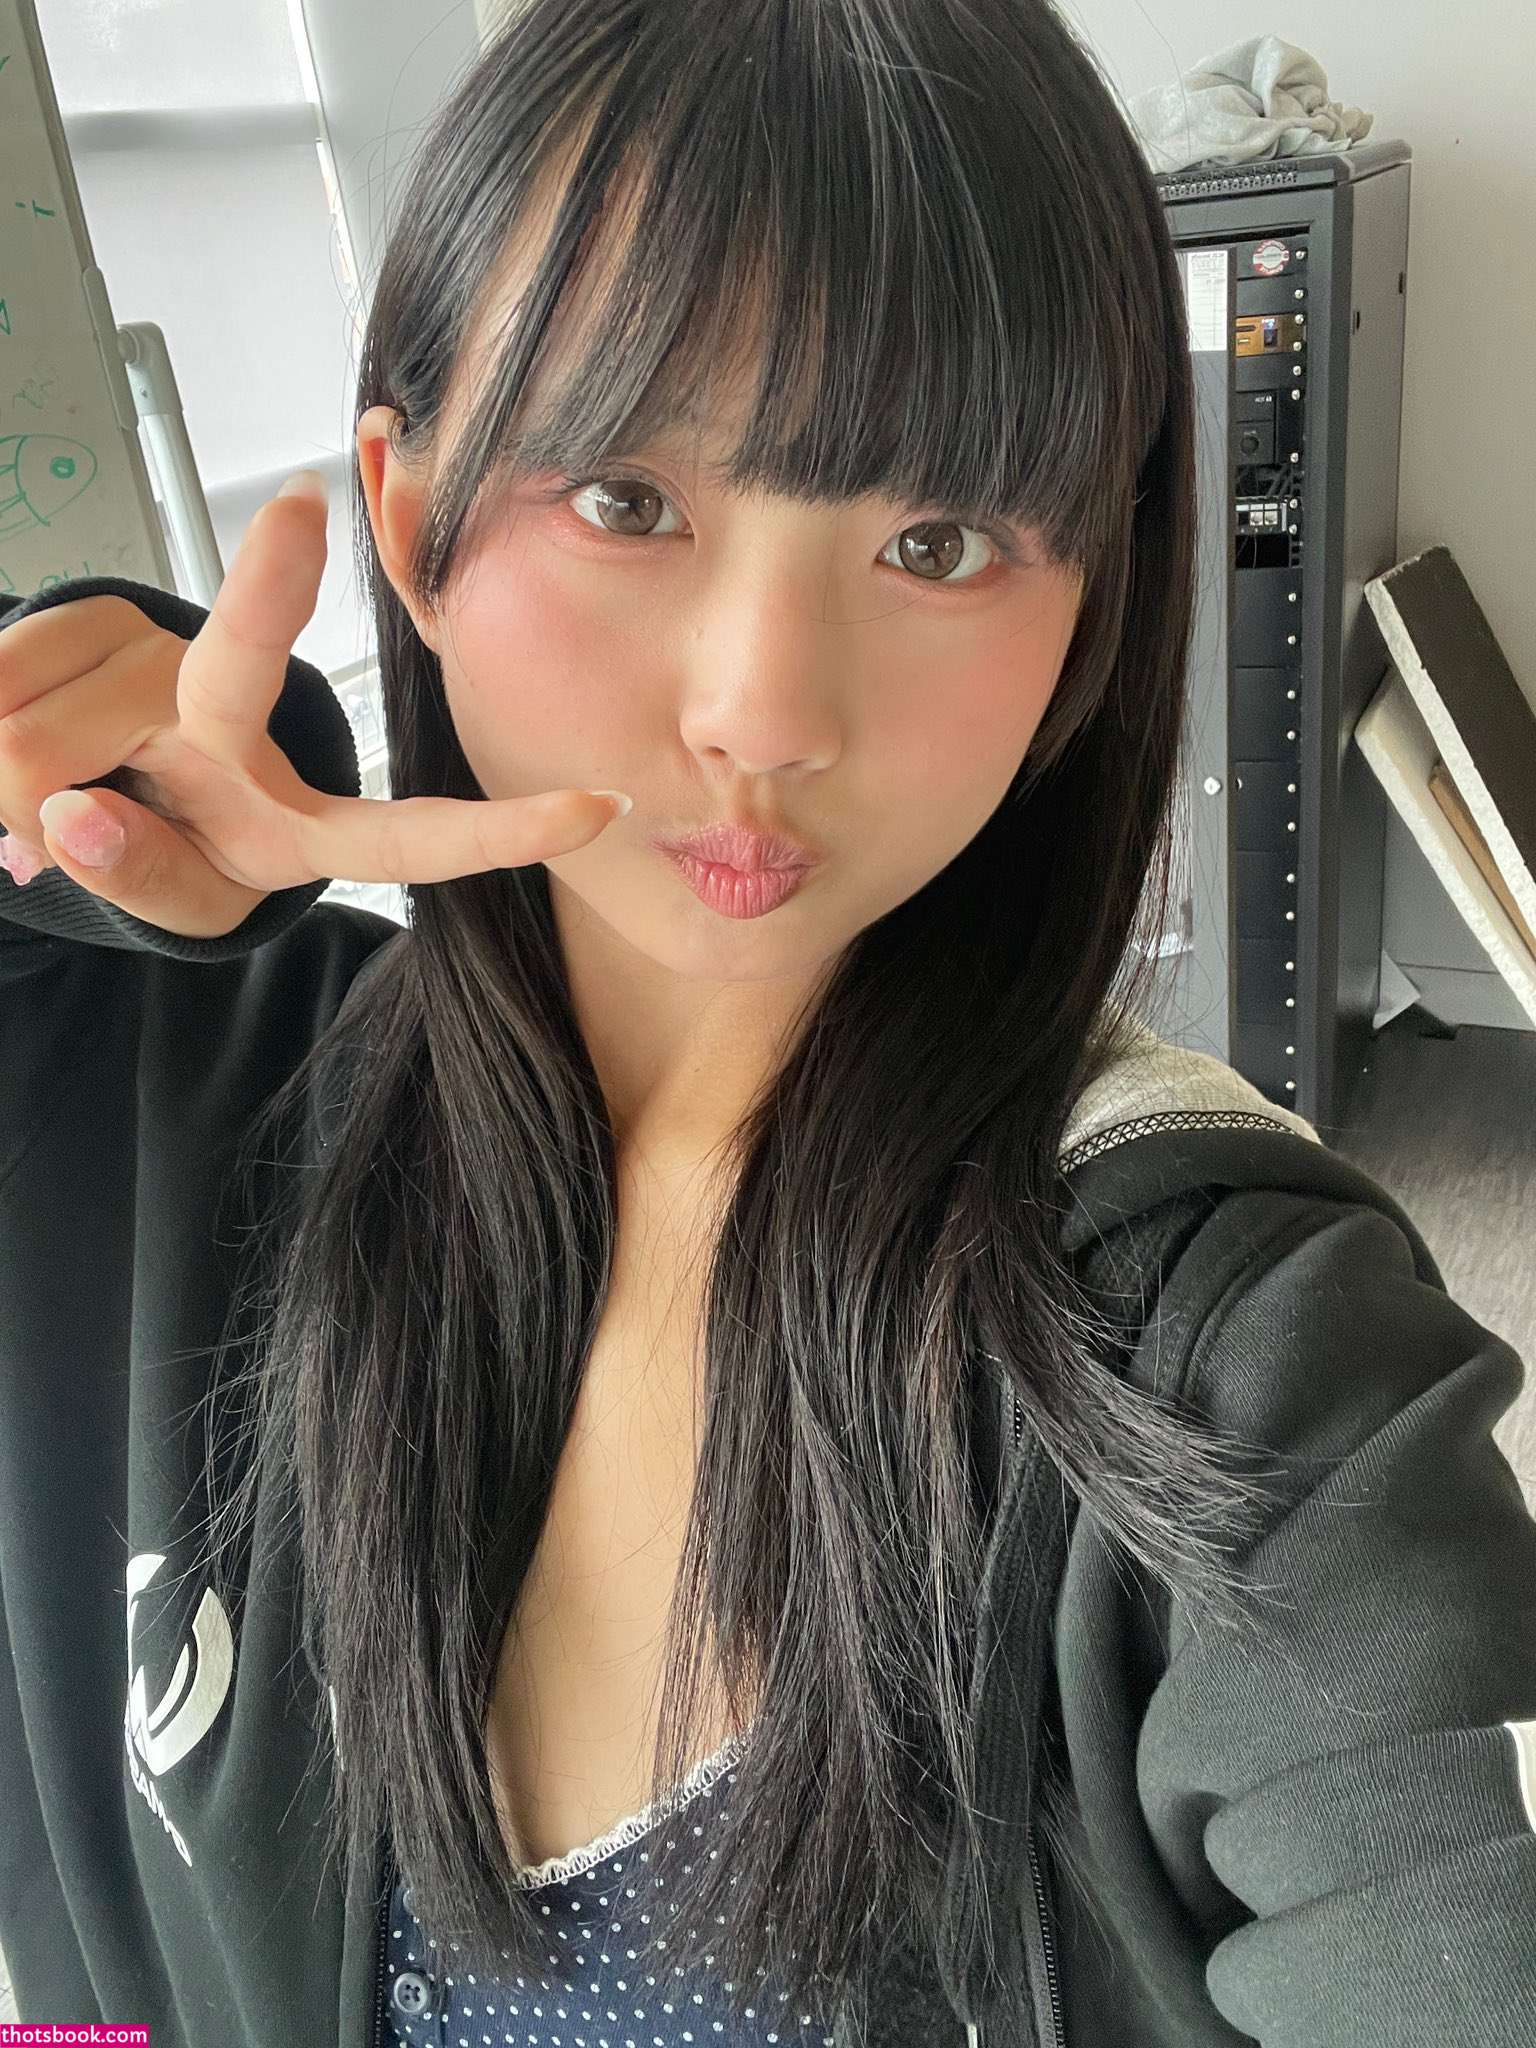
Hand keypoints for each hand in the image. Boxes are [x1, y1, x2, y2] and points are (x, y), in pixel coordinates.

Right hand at [0, 472, 627, 938]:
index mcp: (301, 829)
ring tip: (34, 791)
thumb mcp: (169, 897)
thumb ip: (134, 876)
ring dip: (19, 762)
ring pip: (58, 721)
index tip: (595, 810)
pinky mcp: (94, 622)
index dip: (498, 831)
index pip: (408, 835)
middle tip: (275, 542)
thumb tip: (67, 814)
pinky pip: (10, 672)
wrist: (62, 787)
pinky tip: (13, 722)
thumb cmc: (157, 851)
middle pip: (236, 670)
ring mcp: (170, 669)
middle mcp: (250, 736)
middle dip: (266, 594)